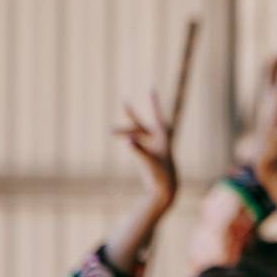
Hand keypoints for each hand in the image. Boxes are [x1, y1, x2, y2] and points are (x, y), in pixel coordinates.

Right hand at [116, 90, 176, 207]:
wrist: (165, 188)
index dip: (154, 102)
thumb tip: (127, 140)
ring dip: (123, 132)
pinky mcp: (148, 152)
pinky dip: (128, 138)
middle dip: (132, 114)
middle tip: (123, 100)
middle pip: (142, 124)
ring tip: (110, 131)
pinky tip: (118, 136)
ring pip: (136, 134)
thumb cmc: (160, 174)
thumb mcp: (148, 161)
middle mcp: (158, 139)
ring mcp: (153, 145)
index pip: (157, 116)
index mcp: (163, 138)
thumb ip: (138, 150)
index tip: (150, 88)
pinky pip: (136, 141)